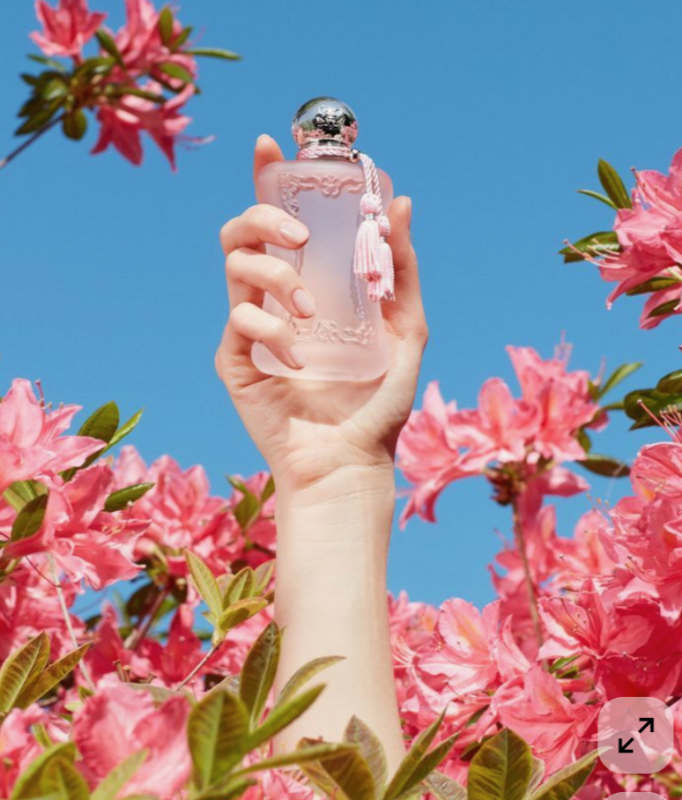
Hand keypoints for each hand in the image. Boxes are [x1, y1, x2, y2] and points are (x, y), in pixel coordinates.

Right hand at [215, 135, 427, 493]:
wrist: (349, 462)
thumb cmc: (378, 402)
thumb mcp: (407, 330)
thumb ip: (401, 270)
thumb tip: (401, 202)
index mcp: (310, 285)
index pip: (280, 221)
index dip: (268, 179)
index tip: (269, 144)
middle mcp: (275, 299)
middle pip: (242, 230)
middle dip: (267, 217)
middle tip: (304, 239)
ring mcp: (250, 327)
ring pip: (234, 264)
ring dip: (274, 273)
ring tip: (308, 310)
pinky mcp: (234, 359)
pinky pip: (239, 320)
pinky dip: (271, 328)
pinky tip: (298, 358)